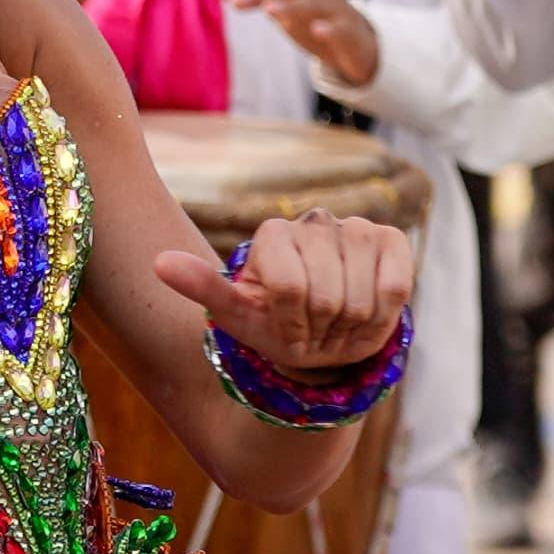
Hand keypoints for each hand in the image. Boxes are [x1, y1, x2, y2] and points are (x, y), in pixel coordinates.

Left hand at [154, 209, 414, 385]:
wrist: (325, 332)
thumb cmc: (276, 323)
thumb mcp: (236, 314)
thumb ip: (202, 286)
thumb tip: (158, 262)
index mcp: (271, 233)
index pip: (287, 289)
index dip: (289, 325)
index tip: (283, 333)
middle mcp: (314, 220)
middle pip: (324, 297)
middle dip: (319, 330)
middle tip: (314, 331)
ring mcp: (356, 227)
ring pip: (360, 297)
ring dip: (350, 328)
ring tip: (338, 325)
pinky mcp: (392, 240)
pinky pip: (396, 287)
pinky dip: (382, 315)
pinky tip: (368, 313)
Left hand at [229, 0, 378, 87]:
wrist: (360, 45)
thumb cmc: (320, 19)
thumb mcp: (290, 1)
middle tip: (235, 0)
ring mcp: (337, 11)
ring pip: (313, 6)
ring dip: (291, 7)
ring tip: (270, 10)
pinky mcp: (351, 32)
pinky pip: (341, 29)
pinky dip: (329, 29)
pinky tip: (316, 30)